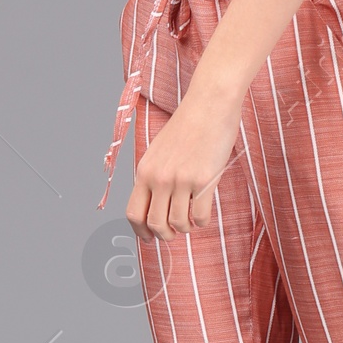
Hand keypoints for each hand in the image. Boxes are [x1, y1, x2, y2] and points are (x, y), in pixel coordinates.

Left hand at [125, 84, 244, 242]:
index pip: (133, 213)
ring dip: (186, 229)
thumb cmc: (188, 125)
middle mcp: (159, 178)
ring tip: (192, 221)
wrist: (209, 104)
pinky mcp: (204, 180)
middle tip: (175, 233)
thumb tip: (156, 203)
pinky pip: (200, 217)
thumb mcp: (160, 150)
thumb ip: (154, 175)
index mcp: (145, 170)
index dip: (140, 232)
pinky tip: (204, 213)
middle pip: (155, 224)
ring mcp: (181, 179)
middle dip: (165, 235)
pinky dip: (202, 222)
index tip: (149, 238)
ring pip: (178, 224)